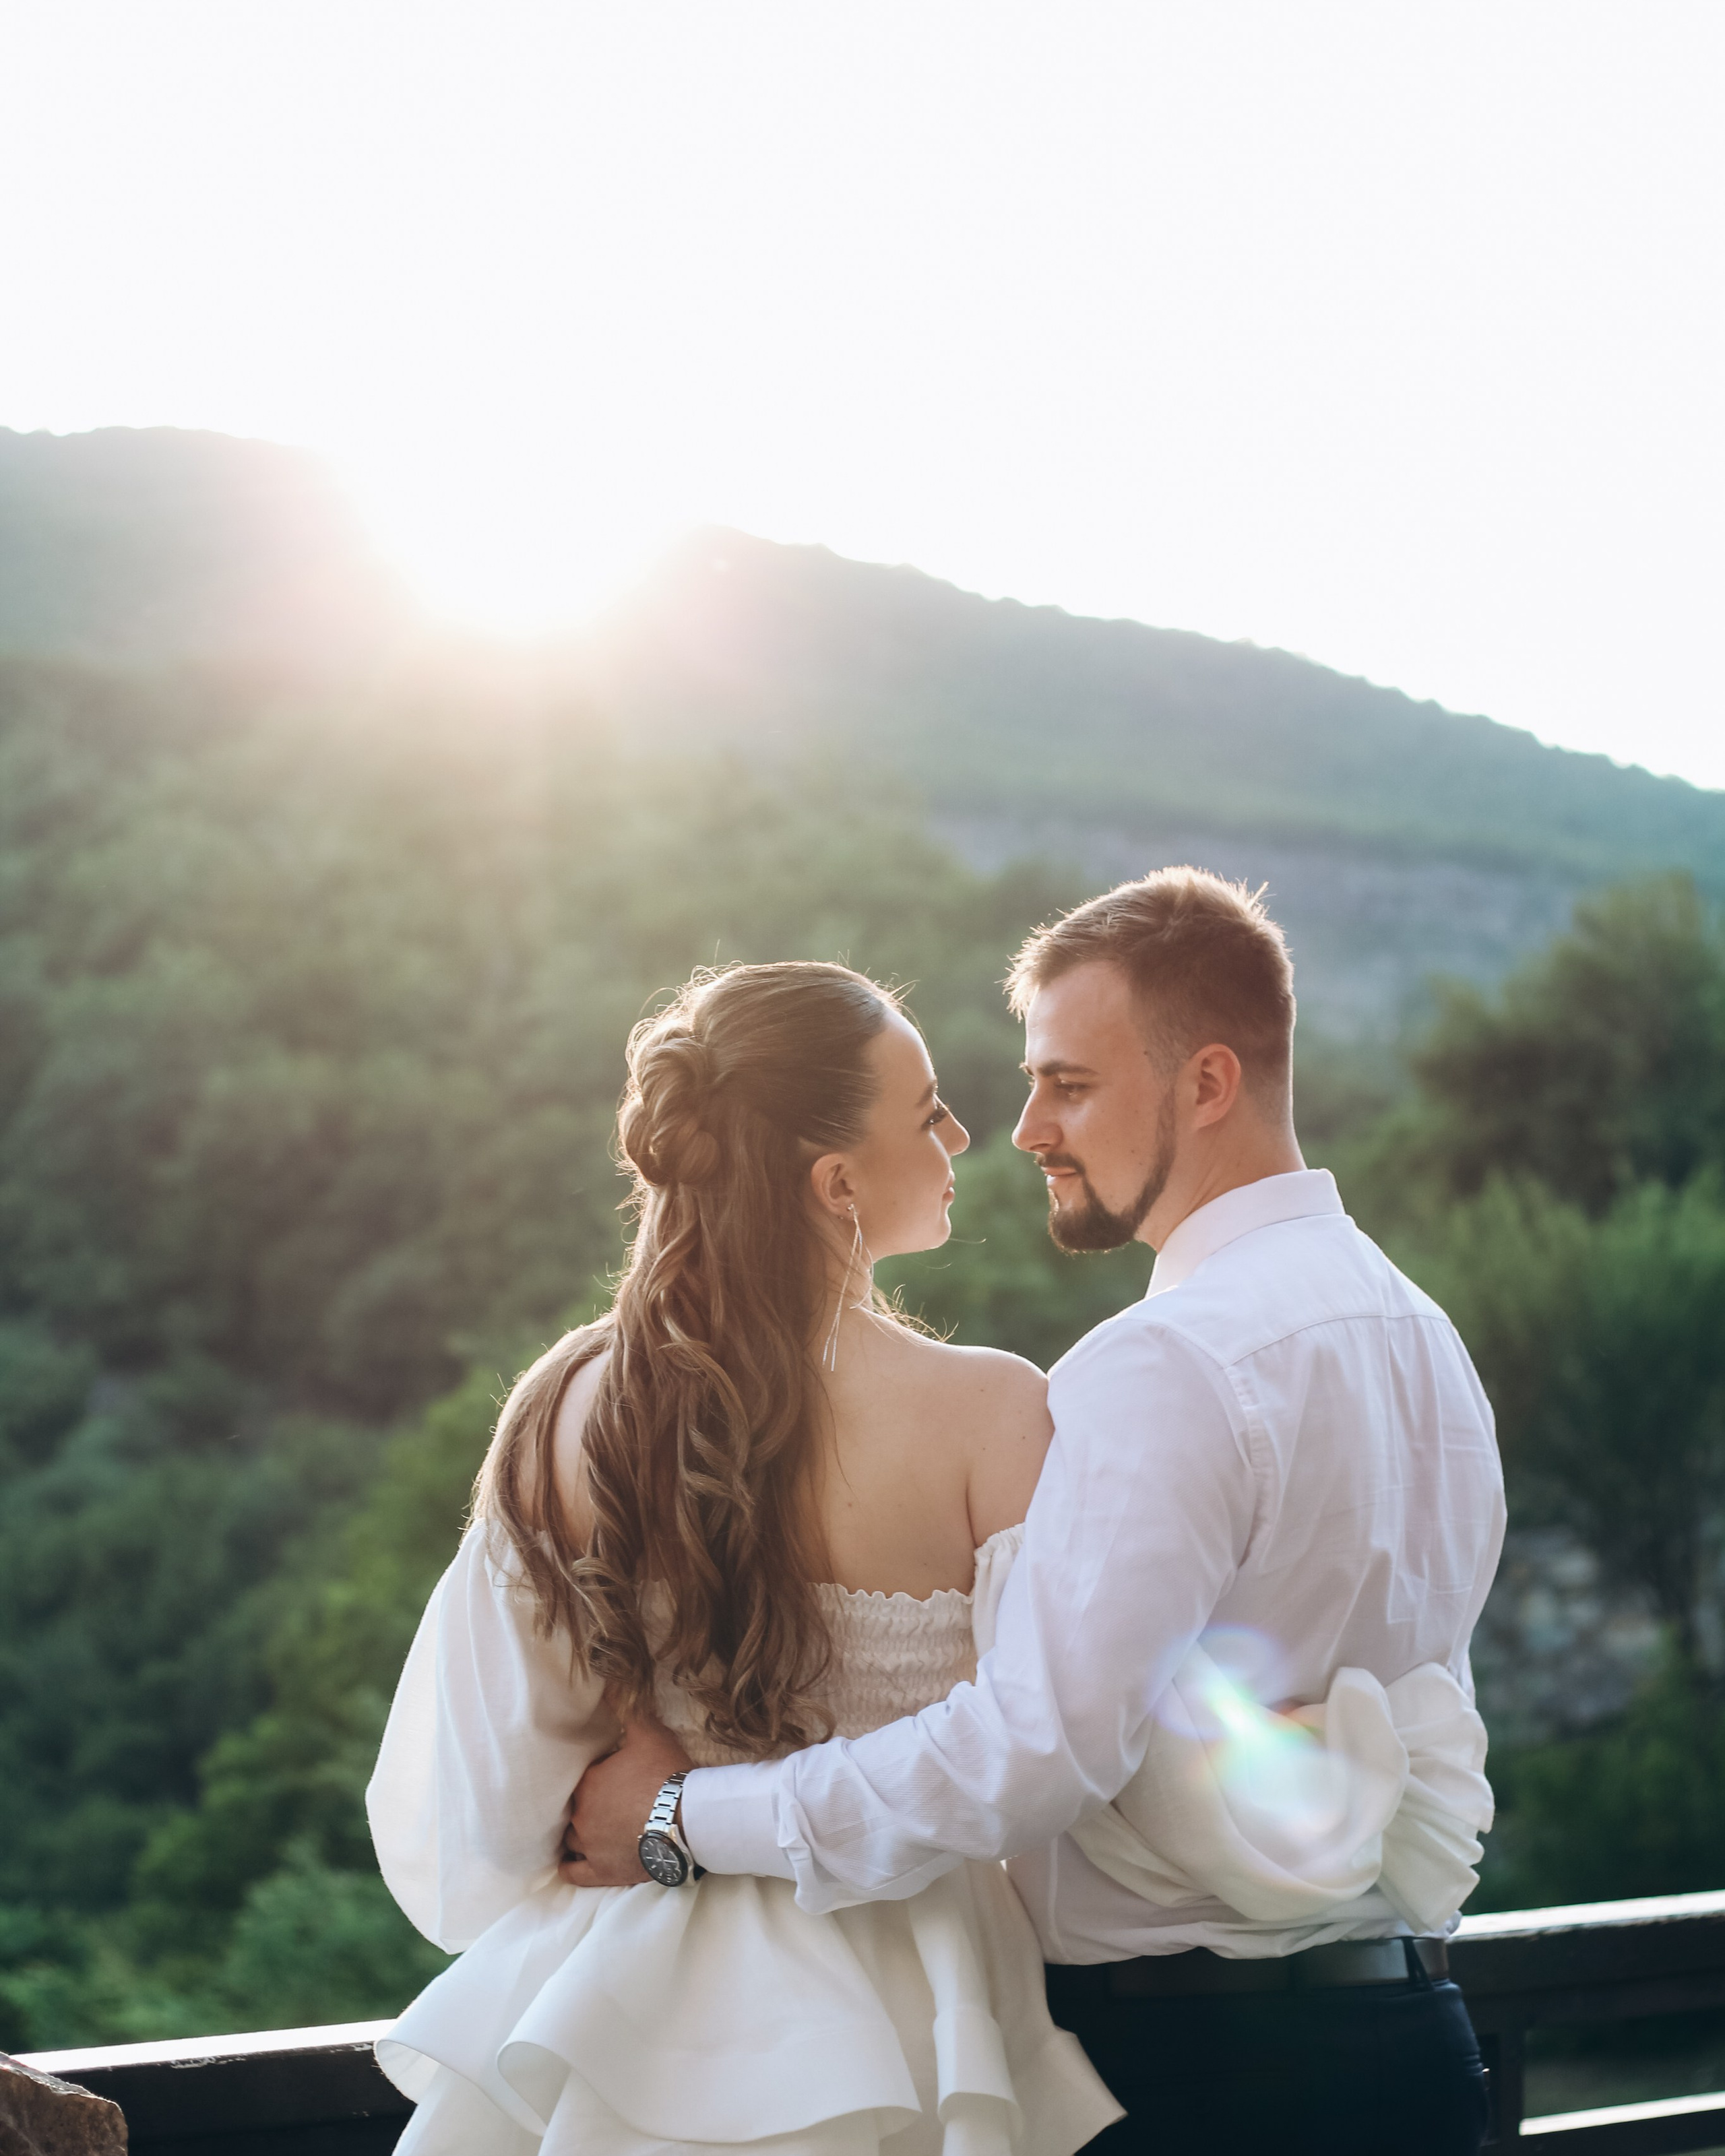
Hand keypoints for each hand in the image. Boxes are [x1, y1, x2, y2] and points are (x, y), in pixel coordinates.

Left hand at [559, 1717, 693, 1886]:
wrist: (687, 1820)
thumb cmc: (666, 1775)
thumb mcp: (648, 1733)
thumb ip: (626, 1708)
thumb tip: (610, 1681)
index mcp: (587, 1784)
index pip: (580, 1779)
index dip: (595, 1777)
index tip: (610, 1777)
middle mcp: (580, 1816)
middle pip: (574, 1809)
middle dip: (587, 1805)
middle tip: (606, 1802)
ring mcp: (589, 1847)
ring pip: (571, 1840)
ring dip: (579, 1833)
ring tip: (592, 1828)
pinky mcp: (601, 1872)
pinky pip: (573, 1872)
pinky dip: (571, 1866)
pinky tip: (572, 1861)